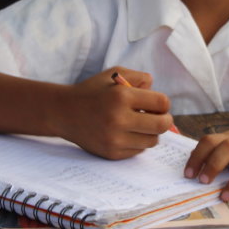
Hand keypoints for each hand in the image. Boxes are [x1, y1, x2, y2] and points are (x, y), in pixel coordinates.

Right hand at [59, 68, 174, 159]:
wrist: (64, 112)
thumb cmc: (93, 91)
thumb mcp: (115, 74)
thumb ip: (140, 79)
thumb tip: (159, 96)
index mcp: (121, 96)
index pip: (162, 103)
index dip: (163, 103)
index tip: (157, 104)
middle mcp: (118, 119)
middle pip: (162, 125)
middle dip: (164, 120)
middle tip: (159, 117)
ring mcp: (114, 139)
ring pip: (152, 141)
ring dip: (151, 132)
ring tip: (140, 124)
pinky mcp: (112, 153)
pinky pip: (138, 150)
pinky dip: (137, 142)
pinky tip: (126, 133)